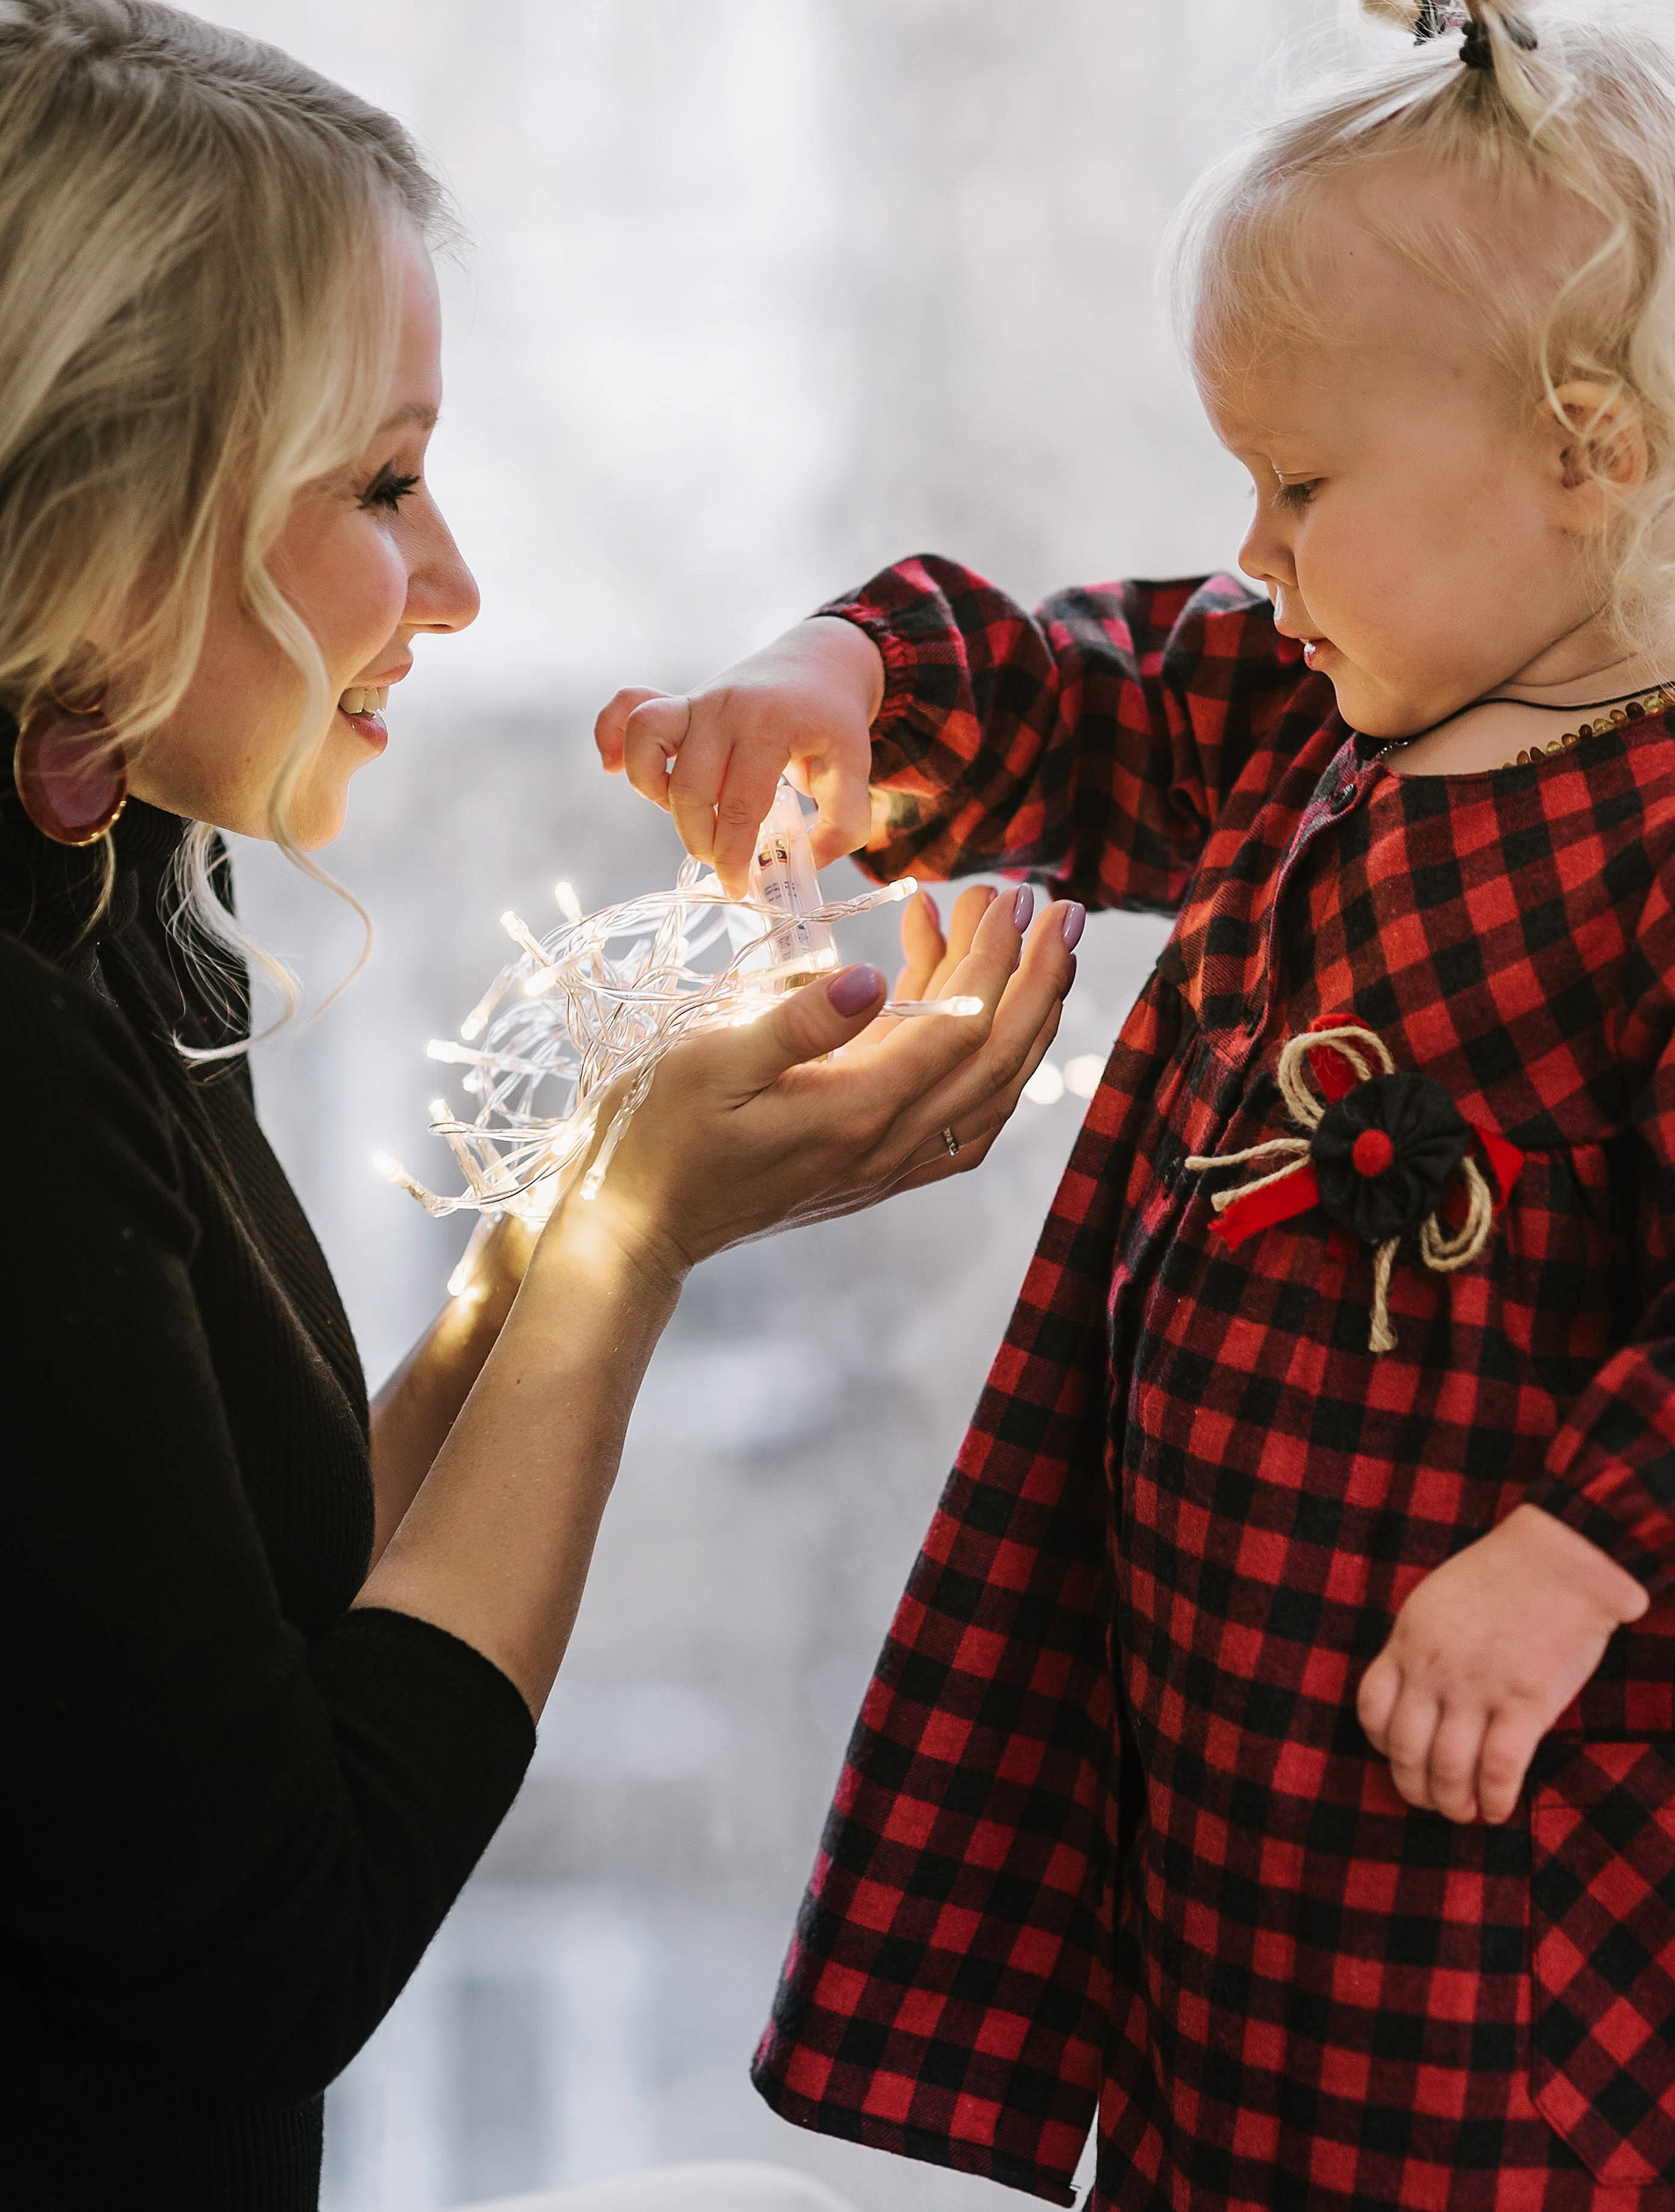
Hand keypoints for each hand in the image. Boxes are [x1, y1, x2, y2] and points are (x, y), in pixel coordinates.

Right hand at [558, 882, 1078, 1285]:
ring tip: (1021, 942)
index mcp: (854, 1112)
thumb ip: (797, 1022)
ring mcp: (887, 1164)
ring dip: (1019, 1015)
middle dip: (1038, 979)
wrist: (639, 1226)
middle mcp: (888, 1145)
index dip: (996, 959)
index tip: (1012, 897)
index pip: (960, 1026)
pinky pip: (958, 1115)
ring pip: (987, 1090)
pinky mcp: (875, 1169)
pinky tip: (962, 1003)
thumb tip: (871, 977)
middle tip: (1058, 908)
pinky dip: (979, 1058)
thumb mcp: (712, 1062)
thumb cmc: (660, 1134)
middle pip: (997, 1060)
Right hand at [593, 616, 884, 896]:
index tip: (739, 889)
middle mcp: (725, 708)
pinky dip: (609, 736)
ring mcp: (696, 700)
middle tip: (724, 862)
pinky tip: (611, 766)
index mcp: (770, 726)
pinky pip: (625, 709)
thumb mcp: (855, 771)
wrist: (820, 663)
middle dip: (702, 841)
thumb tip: (800, 865)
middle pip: (690, 789)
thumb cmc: (833, 723)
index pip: (740, 806)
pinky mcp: (677, 701)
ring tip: (691, 815)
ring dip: (658, 795)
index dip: (735, 857)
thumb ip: (842, 824)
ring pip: (646, 744)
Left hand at [1356, 1502, 1649, 1823]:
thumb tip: (1417, 1690)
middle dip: (1412, 1786)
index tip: (1398, 1756)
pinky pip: (1499, 1769)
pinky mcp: (1525, 1703)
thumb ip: (1421, 1646)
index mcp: (1408, 1642)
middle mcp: (1434, 1671)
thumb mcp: (1435, 1601)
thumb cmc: (1502, 1573)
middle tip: (1429, 1800)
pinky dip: (1495, 1799)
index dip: (1381, 1744)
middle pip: (1404, 1749)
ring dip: (1452, 1802)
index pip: (1371, 1709)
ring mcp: (1478, 1689)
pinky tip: (1498, 1810)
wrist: (1560, 1557)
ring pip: (1448, 1769)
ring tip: (1463, 1813)